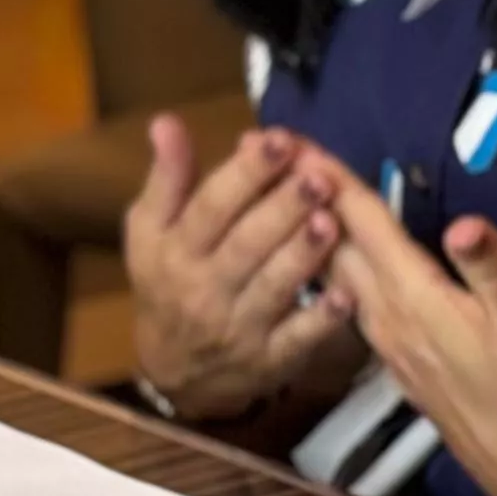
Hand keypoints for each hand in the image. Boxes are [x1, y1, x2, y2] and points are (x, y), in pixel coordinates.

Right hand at [123, 119, 350, 421]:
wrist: (173, 373)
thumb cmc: (166, 282)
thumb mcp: (149, 231)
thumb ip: (166, 178)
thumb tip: (166, 122)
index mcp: (177, 250)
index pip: (211, 207)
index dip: (245, 173)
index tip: (278, 138)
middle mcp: (205, 289)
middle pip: (247, 245)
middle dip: (284, 209)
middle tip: (319, 176)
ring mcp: (239, 327)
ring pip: (275, 287)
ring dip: (304, 256)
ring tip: (331, 220)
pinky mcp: (270, 359)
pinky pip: (298, 339)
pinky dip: (322, 319)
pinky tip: (346, 294)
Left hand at [317, 164, 496, 495]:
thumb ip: (489, 272)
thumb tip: (462, 224)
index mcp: (414, 299)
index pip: (361, 224)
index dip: (327, 178)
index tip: (288, 139)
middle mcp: (388, 317)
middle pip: (334, 243)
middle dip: (301, 194)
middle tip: (265, 151)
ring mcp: (388, 340)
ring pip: (337, 273)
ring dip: (311, 228)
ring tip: (285, 192)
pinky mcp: (397, 358)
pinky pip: (351, 297)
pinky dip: (335, 265)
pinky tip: (332, 258)